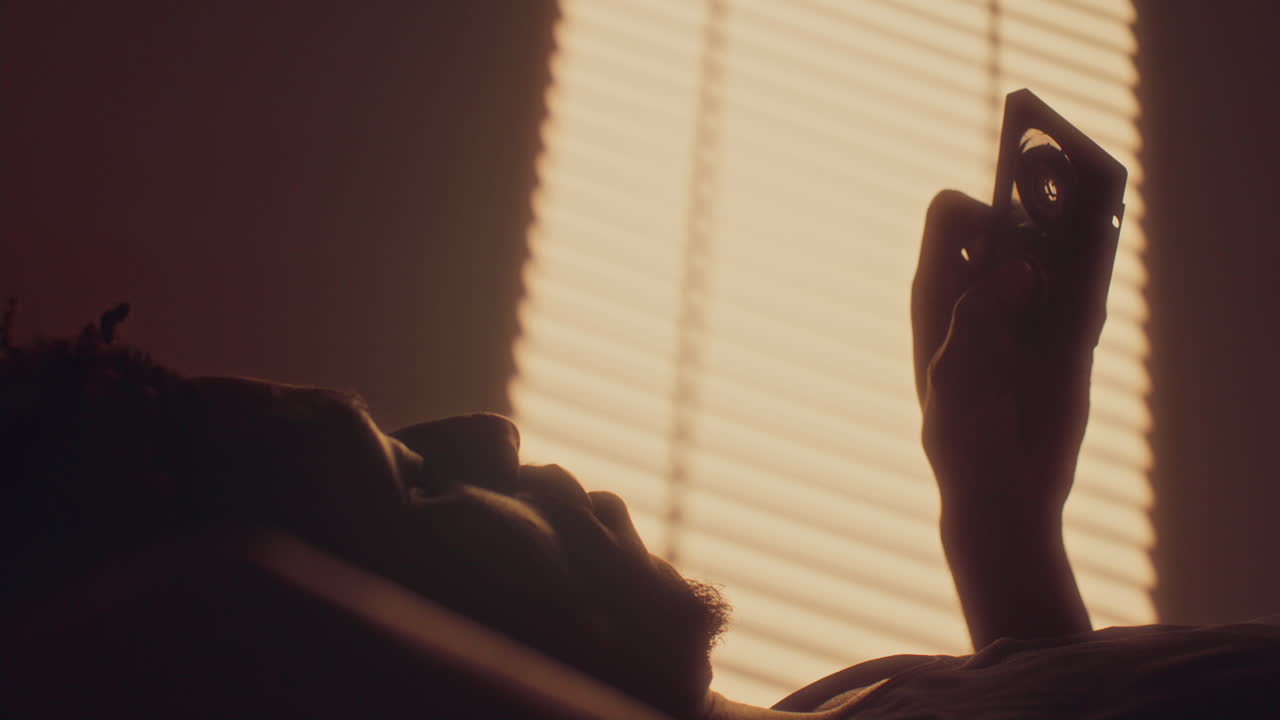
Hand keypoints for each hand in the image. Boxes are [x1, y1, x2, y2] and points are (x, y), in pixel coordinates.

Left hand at [912, 191, 1094, 520]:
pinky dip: (1091, 293)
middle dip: (1039, 216)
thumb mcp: (956, 376)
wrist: (1005, 492)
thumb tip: (1021, 268)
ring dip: (1074, 250)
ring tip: (1076, 277)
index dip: (978, 208)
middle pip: (1012, 219)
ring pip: (1056, 250)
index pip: (951, 215)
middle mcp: (981, 291)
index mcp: (938, 292)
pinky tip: (1079, 331)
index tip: (1004, 232)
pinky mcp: (1066, 335)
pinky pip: (1086, 291)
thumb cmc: (962, 434)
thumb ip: (977, 317)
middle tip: (1058, 235)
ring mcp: (1026, 310)